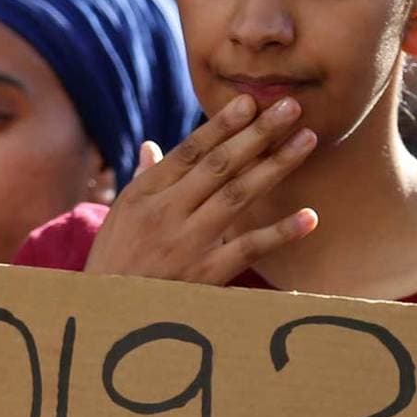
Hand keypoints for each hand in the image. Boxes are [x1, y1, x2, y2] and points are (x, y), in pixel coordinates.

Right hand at [83, 95, 317, 282]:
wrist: (107, 316)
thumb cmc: (115, 261)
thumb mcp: (119, 215)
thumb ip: (143, 178)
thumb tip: (152, 146)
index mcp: (145, 193)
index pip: (191, 151)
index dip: (222, 125)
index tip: (249, 101)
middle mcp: (167, 212)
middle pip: (220, 165)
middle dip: (258, 133)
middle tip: (291, 107)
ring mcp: (188, 243)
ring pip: (239, 196)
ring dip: (276, 166)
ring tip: (307, 140)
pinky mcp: (206, 275)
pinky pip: (250, 248)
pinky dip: (281, 233)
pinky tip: (310, 216)